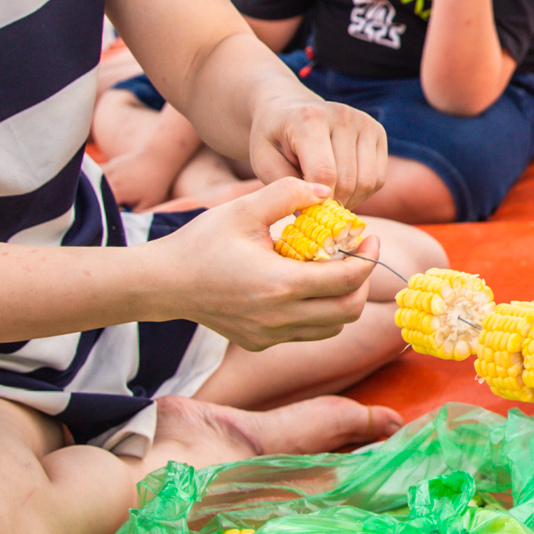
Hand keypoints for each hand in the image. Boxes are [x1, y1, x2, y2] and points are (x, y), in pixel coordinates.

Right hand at [161, 177, 377, 348]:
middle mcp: (279, 318)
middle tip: (359, 254)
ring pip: (331, 328)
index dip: (368, 257)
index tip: (370, 236)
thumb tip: (326, 191)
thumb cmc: (202, 242)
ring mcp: (270, 336)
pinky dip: (318, 313)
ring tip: (334, 270)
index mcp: (279, 284)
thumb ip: (287, 193)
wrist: (162, 283)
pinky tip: (306, 285)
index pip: (347, 280)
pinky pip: (306, 333)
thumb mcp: (242, 208)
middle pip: (348, 310)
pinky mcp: (260, 343)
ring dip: (342, 299)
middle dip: (362, 281)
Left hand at [244, 88, 385, 205]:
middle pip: (348, 180)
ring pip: (367, 182)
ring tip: (328, 197)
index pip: (324, 172)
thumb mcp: (263, 161)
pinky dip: (362, 192)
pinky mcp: (377, 131)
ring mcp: (364, 122)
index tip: (305, 209)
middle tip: (315, 207)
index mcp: (310, 118)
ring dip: (349, 200)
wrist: (288, 107)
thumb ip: (287, 185)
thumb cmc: (273, 139)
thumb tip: (317, 207)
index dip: (317, 200)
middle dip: (331, 203)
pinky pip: (378, 178)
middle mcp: (343, 115)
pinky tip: (342, 187)